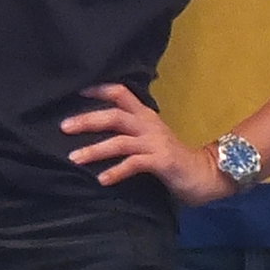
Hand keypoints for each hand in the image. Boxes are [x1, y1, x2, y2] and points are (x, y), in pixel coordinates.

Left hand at [60, 84, 227, 203]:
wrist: (205, 174)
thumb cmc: (171, 158)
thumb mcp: (149, 138)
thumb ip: (129, 132)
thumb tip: (96, 129)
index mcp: (145, 116)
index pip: (120, 93)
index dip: (99, 90)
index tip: (77, 92)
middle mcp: (149, 125)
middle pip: (114, 115)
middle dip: (87, 120)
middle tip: (63, 127)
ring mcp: (155, 143)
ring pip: (120, 141)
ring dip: (95, 150)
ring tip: (74, 158)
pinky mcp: (162, 161)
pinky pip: (134, 164)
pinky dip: (116, 171)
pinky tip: (102, 180)